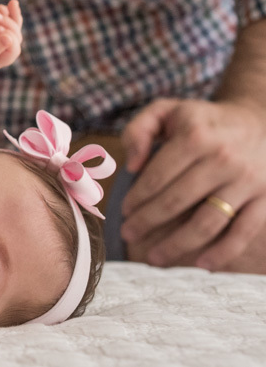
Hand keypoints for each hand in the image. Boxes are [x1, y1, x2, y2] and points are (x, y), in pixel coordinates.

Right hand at [0, 0, 22, 72]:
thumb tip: (9, 40)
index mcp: (1, 59)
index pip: (14, 48)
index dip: (10, 36)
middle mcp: (4, 48)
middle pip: (15, 35)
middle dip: (8, 24)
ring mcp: (0, 36)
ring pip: (14, 25)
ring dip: (11, 15)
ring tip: (0, 8)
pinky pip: (6, 18)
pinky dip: (7, 11)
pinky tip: (1, 7)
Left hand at [121, 98, 265, 269]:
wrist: (259, 122)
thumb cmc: (203, 121)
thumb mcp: (167, 110)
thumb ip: (138, 129)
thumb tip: (131, 165)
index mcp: (195, 135)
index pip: (157, 176)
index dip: (137, 198)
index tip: (123, 212)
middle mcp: (222, 158)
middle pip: (176, 202)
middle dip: (147, 222)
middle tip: (128, 235)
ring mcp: (247, 180)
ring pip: (207, 222)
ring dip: (177, 244)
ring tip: (154, 258)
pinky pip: (243, 232)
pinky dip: (223, 252)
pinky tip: (202, 264)